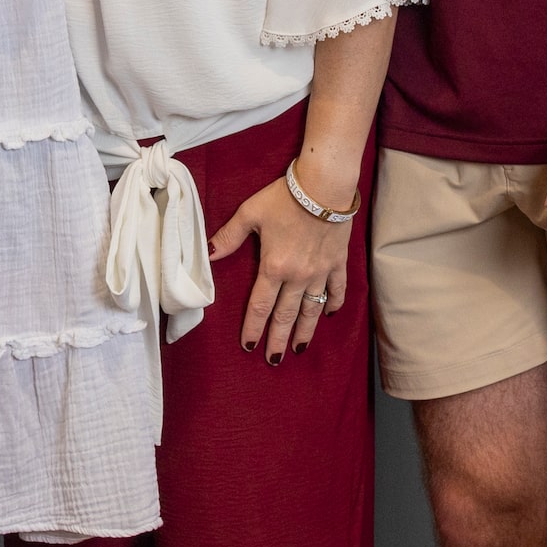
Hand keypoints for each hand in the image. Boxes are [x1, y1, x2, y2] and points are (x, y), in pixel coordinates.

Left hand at [207, 174, 350, 363]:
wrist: (324, 187)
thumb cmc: (284, 198)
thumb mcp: (250, 213)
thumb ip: (229, 237)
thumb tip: (209, 254)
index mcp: (274, 267)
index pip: (260, 306)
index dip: (253, 327)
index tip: (248, 345)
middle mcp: (298, 276)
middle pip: (286, 315)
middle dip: (278, 339)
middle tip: (274, 359)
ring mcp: (320, 272)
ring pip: (312, 309)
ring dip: (304, 331)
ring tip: (299, 349)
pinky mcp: (338, 263)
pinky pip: (336, 290)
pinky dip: (333, 304)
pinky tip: (329, 316)